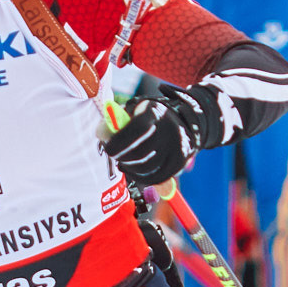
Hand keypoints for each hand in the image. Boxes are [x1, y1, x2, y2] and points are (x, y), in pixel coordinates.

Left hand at [103, 83, 222, 186]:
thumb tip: (102, 134)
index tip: (108, 149)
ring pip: (146, 168)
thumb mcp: (136, 108)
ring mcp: (176, 148)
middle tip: (115, 155)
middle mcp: (169, 130)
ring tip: (124, 162)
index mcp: (155, 113)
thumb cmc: (151, 116)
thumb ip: (117, 119)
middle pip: (140, 153)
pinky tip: (134, 171)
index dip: (119, 142)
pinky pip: (156, 178)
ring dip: (130, 168)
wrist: (185, 121)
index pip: (137, 129)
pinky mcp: (179, 163)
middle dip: (121, 157)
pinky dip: (141, 177)